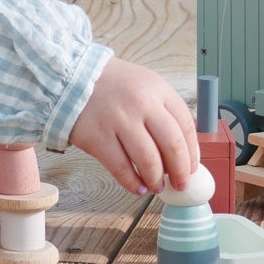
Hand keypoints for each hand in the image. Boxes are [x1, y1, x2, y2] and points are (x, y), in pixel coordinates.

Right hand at [67, 57, 198, 195]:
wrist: (71, 76)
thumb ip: (164, 111)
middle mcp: (140, 103)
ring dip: (157, 180)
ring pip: (149, 161)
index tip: (191, 168)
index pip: (185, 125)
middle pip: (172, 146)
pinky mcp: (98, 138)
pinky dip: (133, 183)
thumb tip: (184, 151)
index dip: (192, 153)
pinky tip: (138, 186)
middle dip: (180, 172)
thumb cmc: (112, 84)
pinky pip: (122, 169)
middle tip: (180, 184)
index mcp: (156, 89)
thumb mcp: (144, 84)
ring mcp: (119, 121)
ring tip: (156, 186)